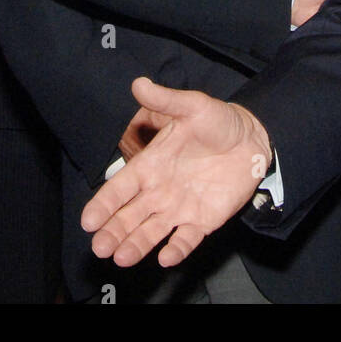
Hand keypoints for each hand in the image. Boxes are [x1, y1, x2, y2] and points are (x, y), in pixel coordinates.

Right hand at [82, 77, 270, 267]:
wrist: (252, 139)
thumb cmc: (217, 121)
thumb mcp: (191, 106)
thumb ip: (165, 99)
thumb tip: (139, 83)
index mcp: (151, 165)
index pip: (120, 188)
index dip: (104, 204)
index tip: (88, 220)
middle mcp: (159, 190)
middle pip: (130, 215)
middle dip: (113, 231)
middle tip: (99, 247)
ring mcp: (180, 208)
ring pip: (152, 231)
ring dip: (137, 244)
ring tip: (122, 258)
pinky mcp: (203, 221)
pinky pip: (187, 239)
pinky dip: (176, 249)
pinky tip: (165, 258)